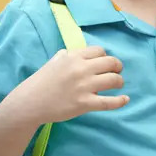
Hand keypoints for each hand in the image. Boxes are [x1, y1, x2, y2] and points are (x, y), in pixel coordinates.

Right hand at [8, 46, 128, 125]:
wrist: (29, 103)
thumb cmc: (40, 82)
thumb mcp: (52, 62)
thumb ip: (65, 56)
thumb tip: (73, 53)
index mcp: (74, 57)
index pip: (100, 51)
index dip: (105, 57)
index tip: (105, 63)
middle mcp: (81, 69)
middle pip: (111, 63)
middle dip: (117, 66)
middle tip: (117, 71)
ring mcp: (84, 86)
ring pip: (113, 80)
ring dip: (119, 81)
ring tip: (118, 84)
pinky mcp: (85, 103)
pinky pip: (108, 102)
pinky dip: (120, 101)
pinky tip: (125, 99)